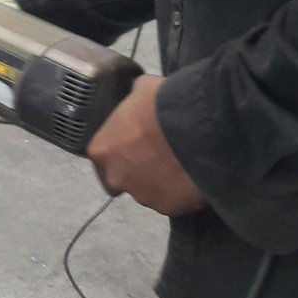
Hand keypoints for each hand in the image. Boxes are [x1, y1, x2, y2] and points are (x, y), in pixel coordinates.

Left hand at [87, 75, 205, 215]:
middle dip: (139, 171)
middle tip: (160, 156)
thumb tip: (139, 98)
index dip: (121, 152)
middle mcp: (116, 178)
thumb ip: (134, 101)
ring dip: (162, 181)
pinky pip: (176, 201)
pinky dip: (183, 192)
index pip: (103, 158)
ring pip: (150, 192)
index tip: (137, 145)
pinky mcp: (170, 208)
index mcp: (101, 150)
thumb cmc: (162, 104)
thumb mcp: (142, 90)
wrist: (196, 127)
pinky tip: (195, 174)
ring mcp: (143, 196)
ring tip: (182, 162)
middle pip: (124, 180)